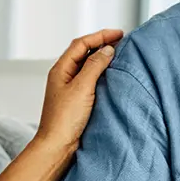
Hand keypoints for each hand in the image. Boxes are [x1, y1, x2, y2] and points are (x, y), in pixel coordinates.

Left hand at [36, 29, 123, 154]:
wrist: (57, 146)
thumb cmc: (65, 119)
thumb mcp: (82, 88)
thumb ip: (95, 66)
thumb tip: (107, 49)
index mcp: (61, 69)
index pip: (81, 44)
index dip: (101, 36)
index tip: (119, 34)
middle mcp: (64, 76)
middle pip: (83, 52)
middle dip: (102, 43)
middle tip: (122, 40)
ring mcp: (69, 88)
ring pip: (87, 65)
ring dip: (102, 58)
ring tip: (119, 54)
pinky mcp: (76, 99)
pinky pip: (90, 79)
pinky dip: (101, 72)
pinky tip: (111, 75)